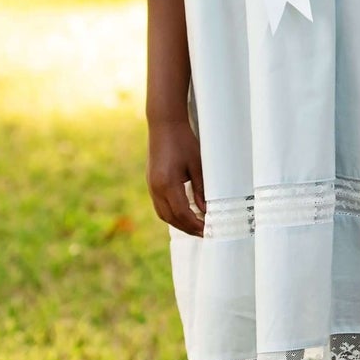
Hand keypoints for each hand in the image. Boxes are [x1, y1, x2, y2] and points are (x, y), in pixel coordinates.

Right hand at [147, 117, 205, 235]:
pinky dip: (172, 215)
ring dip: (179, 223)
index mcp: (167, 184)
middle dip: (188, 229)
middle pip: (171, 218)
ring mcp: (151, 187)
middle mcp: (155, 188)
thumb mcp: (197, 165)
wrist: (164, 126)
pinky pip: (160, 206)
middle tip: (205, 233)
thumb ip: (201, 190)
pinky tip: (185, 215)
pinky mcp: (151, 184)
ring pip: (164, 214)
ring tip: (196, 227)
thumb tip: (206, 211)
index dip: (196, 225)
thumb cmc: (184, 142)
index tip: (209, 230)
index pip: (182, 213)